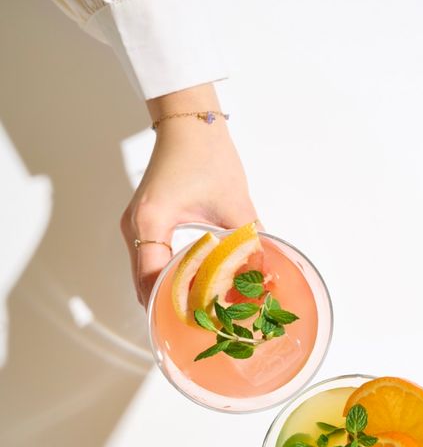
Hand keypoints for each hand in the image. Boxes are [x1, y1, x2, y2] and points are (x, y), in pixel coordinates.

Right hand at [120, 84, 258, 306]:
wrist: (189, 122)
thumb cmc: (208, 155)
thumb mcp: (235, 204)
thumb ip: (249, 243)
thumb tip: (265, 276)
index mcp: (152, 220)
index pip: (153, 280)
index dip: (173, 307)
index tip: (197, 324)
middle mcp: (134, 225)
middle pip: (144, 284)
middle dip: (171, 307)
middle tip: (202, 325)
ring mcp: (134, 224)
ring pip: (145, 276)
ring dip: (168, 294)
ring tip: (199, 310)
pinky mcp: (141, 222)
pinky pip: (148, 261)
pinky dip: (166, 278)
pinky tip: (191, 286)